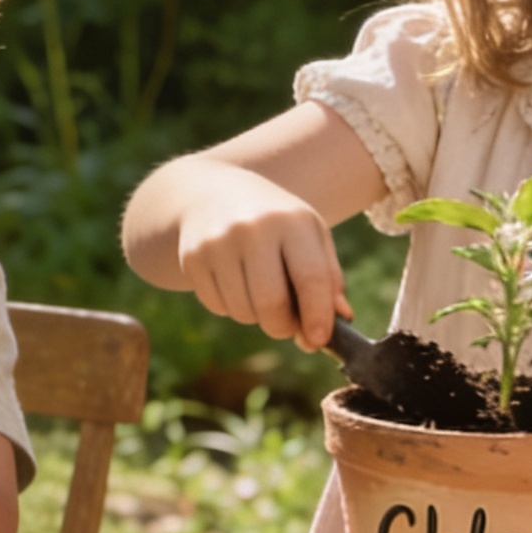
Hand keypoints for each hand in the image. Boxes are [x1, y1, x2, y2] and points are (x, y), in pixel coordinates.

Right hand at [173, 177, 350, 348]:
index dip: (318, 315)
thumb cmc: (274, 221)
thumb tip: (340, 318)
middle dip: (283, 326)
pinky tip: (234, 283)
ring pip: (242, 311)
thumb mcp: (309, 235)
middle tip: (287, 324)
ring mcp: (216, 243)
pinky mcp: (192, 258)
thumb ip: (328, 276)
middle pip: (270, 304)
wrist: (210, 192)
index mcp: (291, 221)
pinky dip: (231, 307)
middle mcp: (251, 229)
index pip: (311, 278)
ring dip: (256, 316)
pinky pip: (217, 306)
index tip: (319, 340)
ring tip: (258, 292)